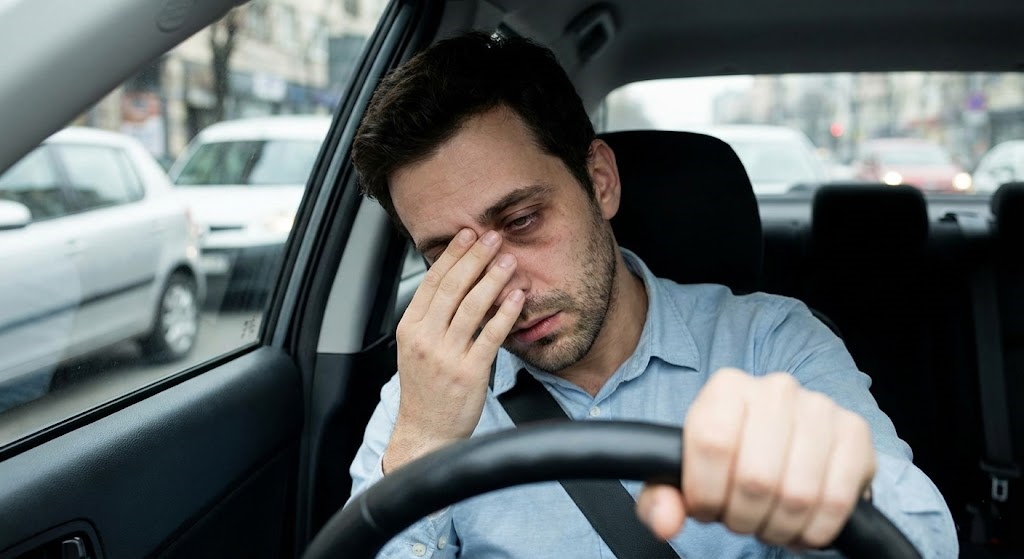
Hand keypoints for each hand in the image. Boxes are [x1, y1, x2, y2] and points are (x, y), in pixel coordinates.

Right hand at [383, 229, 524, 472]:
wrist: (425, 435)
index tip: (467, 235)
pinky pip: (490, 336)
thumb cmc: (424, 392)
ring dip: (493, 279)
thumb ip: (430, 317)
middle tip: (492, 237)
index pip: (432, 282)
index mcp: (410, 329)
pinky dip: (504, 313)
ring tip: (508, 260)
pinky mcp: (469, 372)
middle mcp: (426, 339)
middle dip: (475, 258)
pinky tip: (516, 297)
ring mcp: (447, 356)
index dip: (452, 256)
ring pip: (472, 307)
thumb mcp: (416, 348)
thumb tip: (453, 282)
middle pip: (453, 288)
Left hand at [636, 368, 875, 549]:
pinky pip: (837, 501)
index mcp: (727, 388)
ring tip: (769, 522)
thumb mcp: (685, 478)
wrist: (782, 448)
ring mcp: (820, 407)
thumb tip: (665, 521)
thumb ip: (661, 499)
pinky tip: (801, 524)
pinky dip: (815, 529)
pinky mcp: (855, 433)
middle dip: (744, 516)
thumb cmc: (728, 463)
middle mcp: (776, 388)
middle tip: (742, 519)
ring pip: (797, 494)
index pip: (712, 444)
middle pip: (756, 477)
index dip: (707, 493)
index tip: (708, 508)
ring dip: (779, 526)